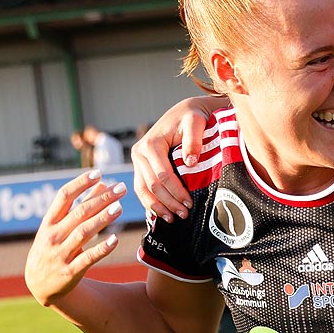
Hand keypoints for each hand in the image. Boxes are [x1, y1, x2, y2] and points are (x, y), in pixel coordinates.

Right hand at [23, 172, 123, 306]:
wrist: (39, 285)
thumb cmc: (52, 248)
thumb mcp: (58, 227)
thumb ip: (80, 205)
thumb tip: (102, 183)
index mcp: (49, 222)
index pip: (63, 196)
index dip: (80, 184)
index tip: (98, 173)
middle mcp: (53, 236)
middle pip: (79, 213)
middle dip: (101, 199)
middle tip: (120, 188)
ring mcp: (60, 254)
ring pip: (83, 233)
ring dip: (102, 219)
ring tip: (119, 207)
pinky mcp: (70, 272)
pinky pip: (87, 258)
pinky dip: (101, 249)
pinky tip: (115, 240)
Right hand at [130, 98, 220, 221]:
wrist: (185, 113)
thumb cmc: (192, 118)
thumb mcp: (195, 122)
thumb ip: (193, 140)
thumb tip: (190, 162)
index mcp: (150, 144)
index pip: (162, 176)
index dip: (175, 192)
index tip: (189, 204)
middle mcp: (139, 153)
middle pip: (151, 186)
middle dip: (168, 203)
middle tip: (184, 215)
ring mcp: (138, 161)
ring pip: (143, 191)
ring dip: (157, 207)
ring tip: (173, 219)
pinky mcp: (141, 167)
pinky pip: (142, 189)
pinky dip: (152, 203)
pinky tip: (163, 213)